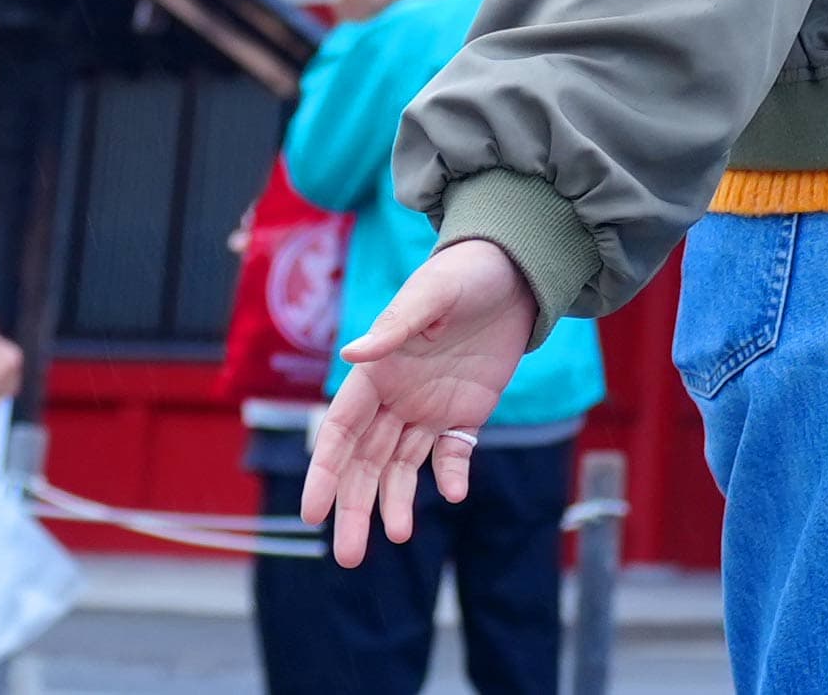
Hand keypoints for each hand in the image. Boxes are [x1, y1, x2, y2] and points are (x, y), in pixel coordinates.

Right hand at [303, 236, 539, 563]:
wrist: (516, 270)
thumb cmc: (465, 272)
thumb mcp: (431, 293)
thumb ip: (395, 326)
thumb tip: (352, 353)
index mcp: (377, 371)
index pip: (341, 430)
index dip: (325, 471)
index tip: (311, 513)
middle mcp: (396, 396)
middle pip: (365, 462)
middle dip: (354, 507)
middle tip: (349, 556)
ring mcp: (430, 407)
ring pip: (401, 467)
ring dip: (395, 503)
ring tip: (398, 535)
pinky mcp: (466, 413)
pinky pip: (452, 454)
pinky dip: (450, 474)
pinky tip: (453, 492)